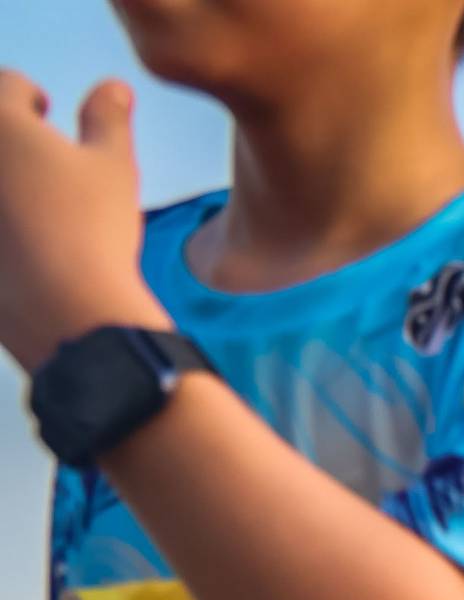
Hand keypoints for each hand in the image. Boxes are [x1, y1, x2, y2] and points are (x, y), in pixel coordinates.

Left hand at [0, 75, 166, 373]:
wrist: (67, 313)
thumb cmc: (93, 232)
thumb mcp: (114, 166)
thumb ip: (108, 118)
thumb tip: (113, 86)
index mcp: (0, 123)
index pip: (9, 84)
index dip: (32, 97)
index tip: (44, 113)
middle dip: (9, 139)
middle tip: (33, 159)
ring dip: (3, 180)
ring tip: (25, 200)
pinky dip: (0, 227)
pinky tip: (15, 241)